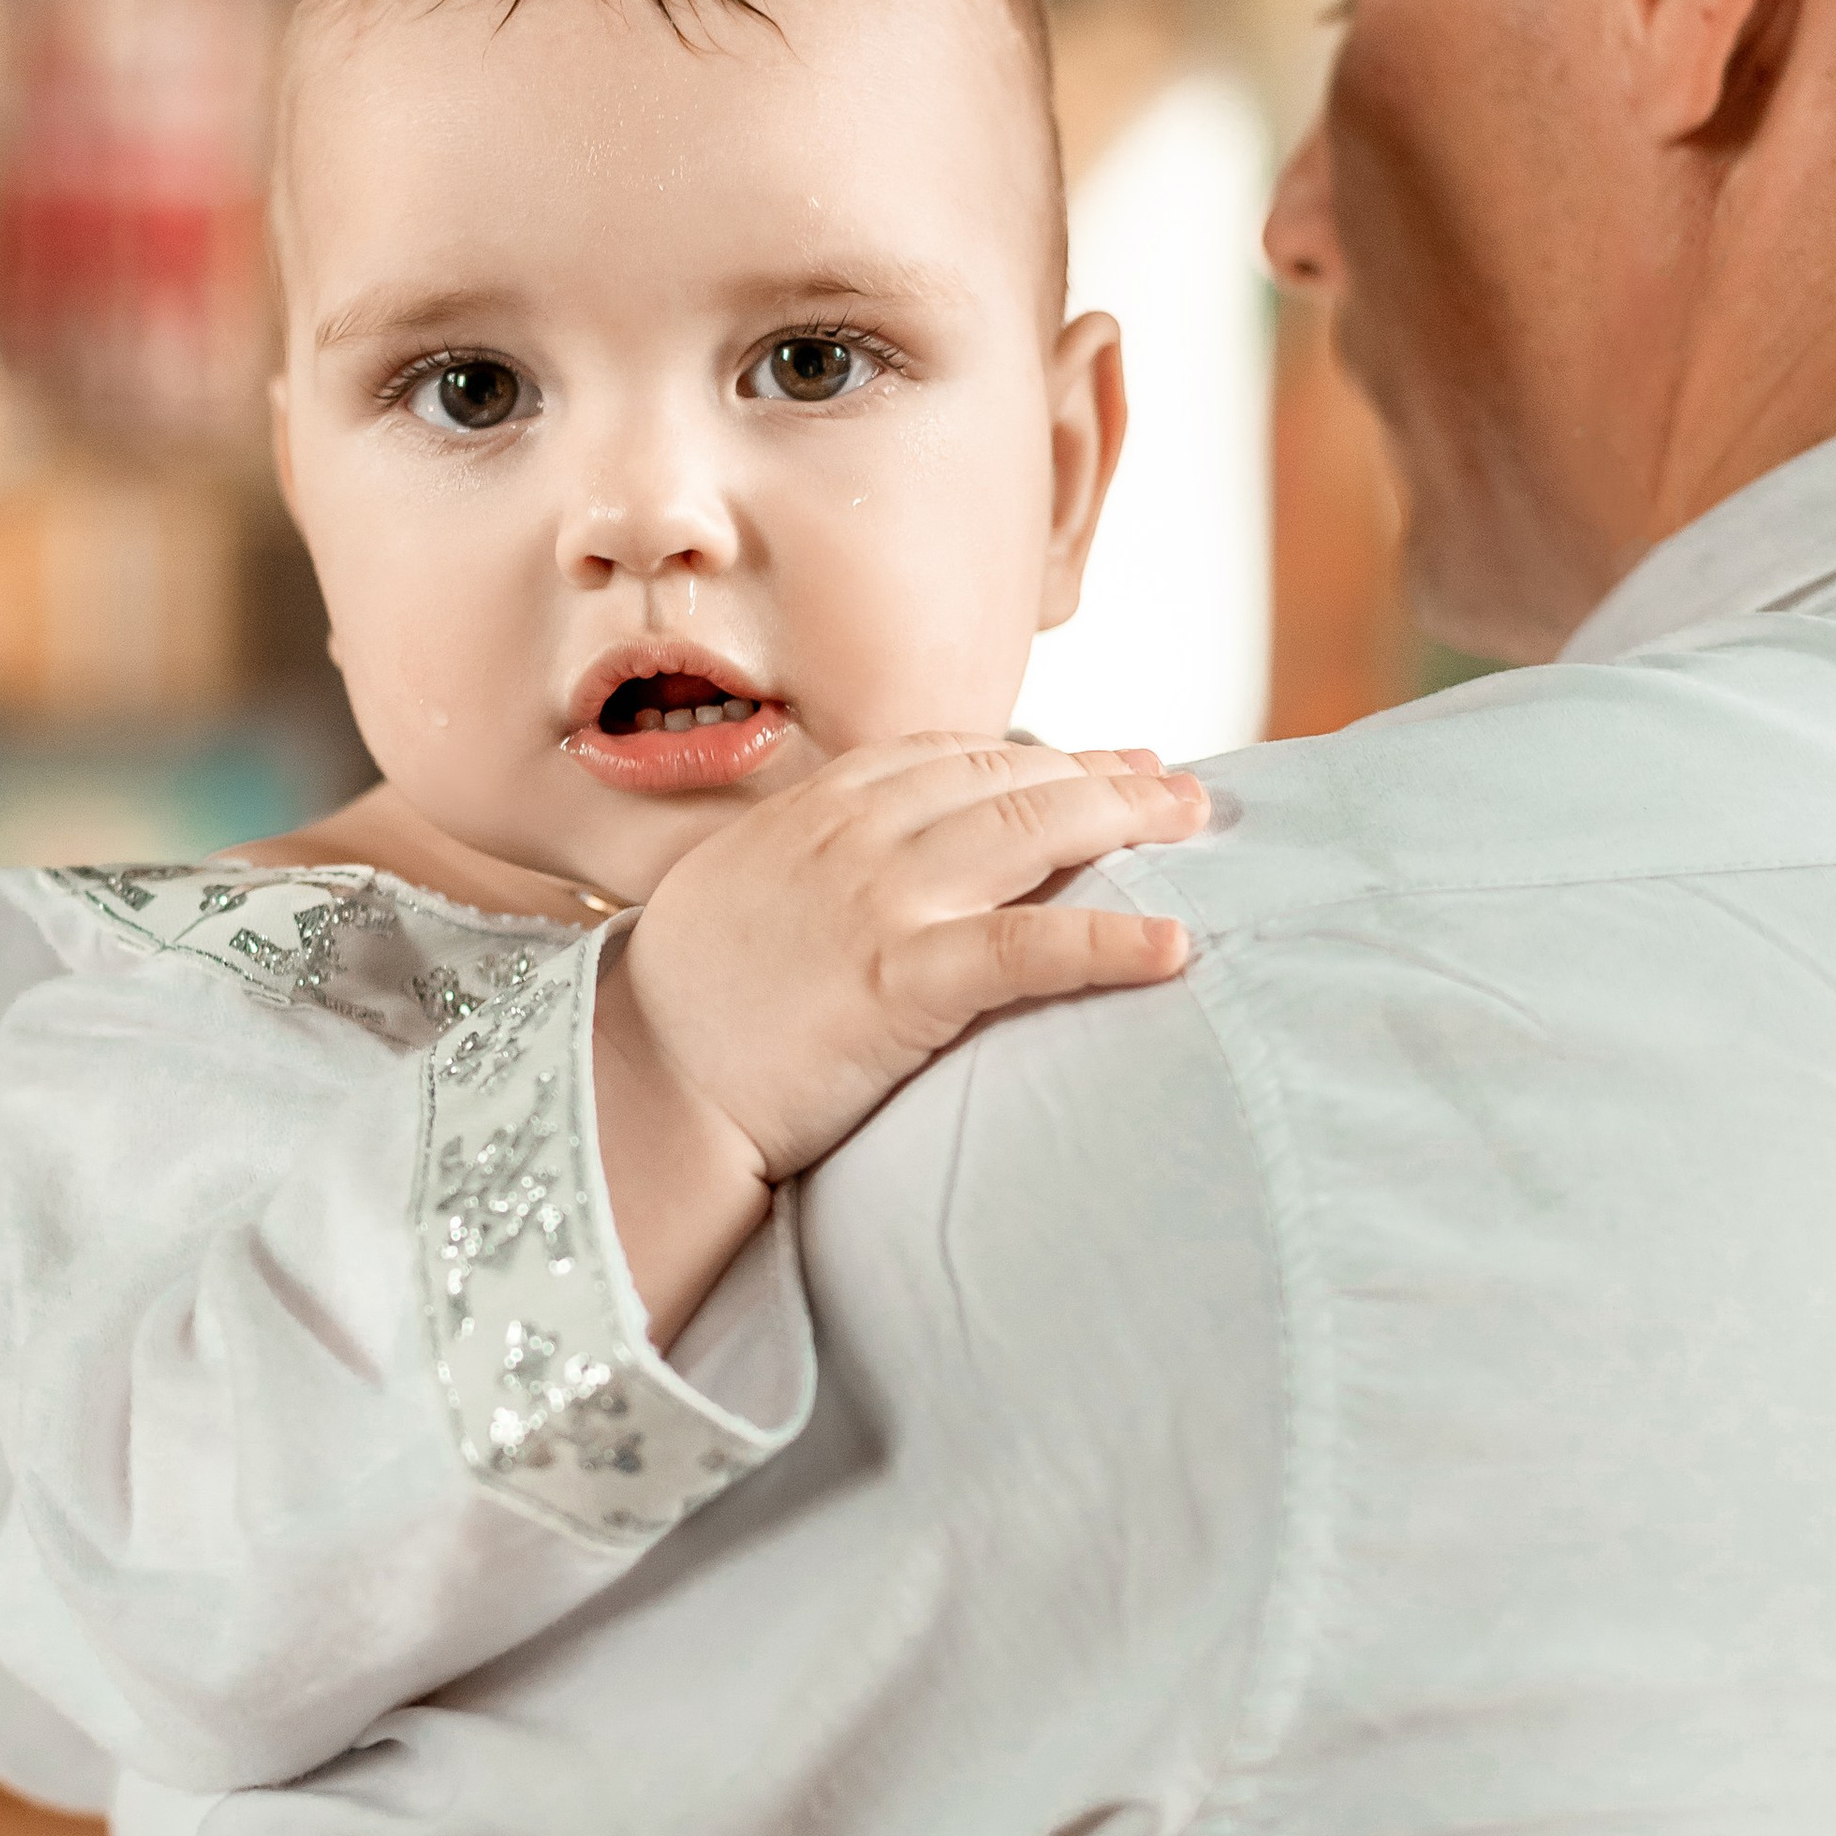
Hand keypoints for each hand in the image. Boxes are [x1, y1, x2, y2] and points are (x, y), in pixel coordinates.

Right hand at [591, 732, 1204, 1344]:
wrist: (641, 1086)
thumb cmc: (681, 1014)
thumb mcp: (735, 897)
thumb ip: (804, 866)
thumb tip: (863, 872)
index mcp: (811, 813)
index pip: (947, 756)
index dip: (1035, 750)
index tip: (1099, 756)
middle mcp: (852, 837)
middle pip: (1007, 776)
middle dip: (1103, 771)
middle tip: (1176, 784)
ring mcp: (879, 900)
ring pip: (1032, 830)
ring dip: (1127, 818)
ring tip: (1193, 822)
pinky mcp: (902, 979)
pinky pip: (1030, 946)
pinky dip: (1110, 940)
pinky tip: (1172, 944)